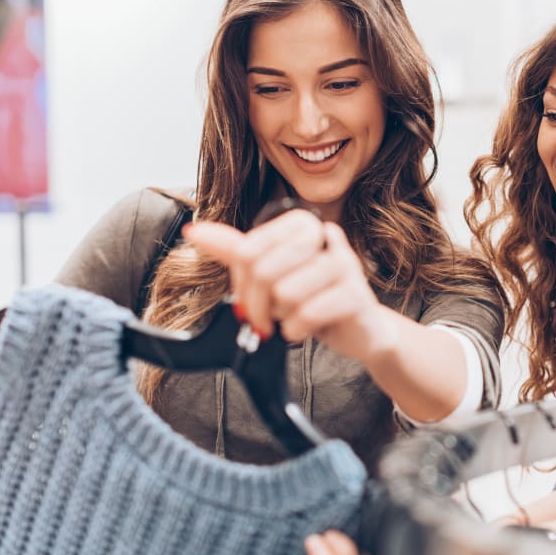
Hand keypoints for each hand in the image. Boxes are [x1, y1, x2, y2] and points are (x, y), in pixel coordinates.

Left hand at [184, 211, 392, 361]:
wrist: (361, 330)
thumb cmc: (315, 299)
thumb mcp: (273, 274)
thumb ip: (236, 252)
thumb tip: (195, 230)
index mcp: (302, 225)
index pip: (248, 250)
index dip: (240, 283)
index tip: (248, 300)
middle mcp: (326, 237)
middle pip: (263, 271)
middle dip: (257, 305)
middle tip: (264, 320)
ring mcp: (344, 264)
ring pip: (285, 293)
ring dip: (282, 318)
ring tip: (294, 319)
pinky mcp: (356, 294)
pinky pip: (307, 313)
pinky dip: (297, 330)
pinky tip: (305, 329)